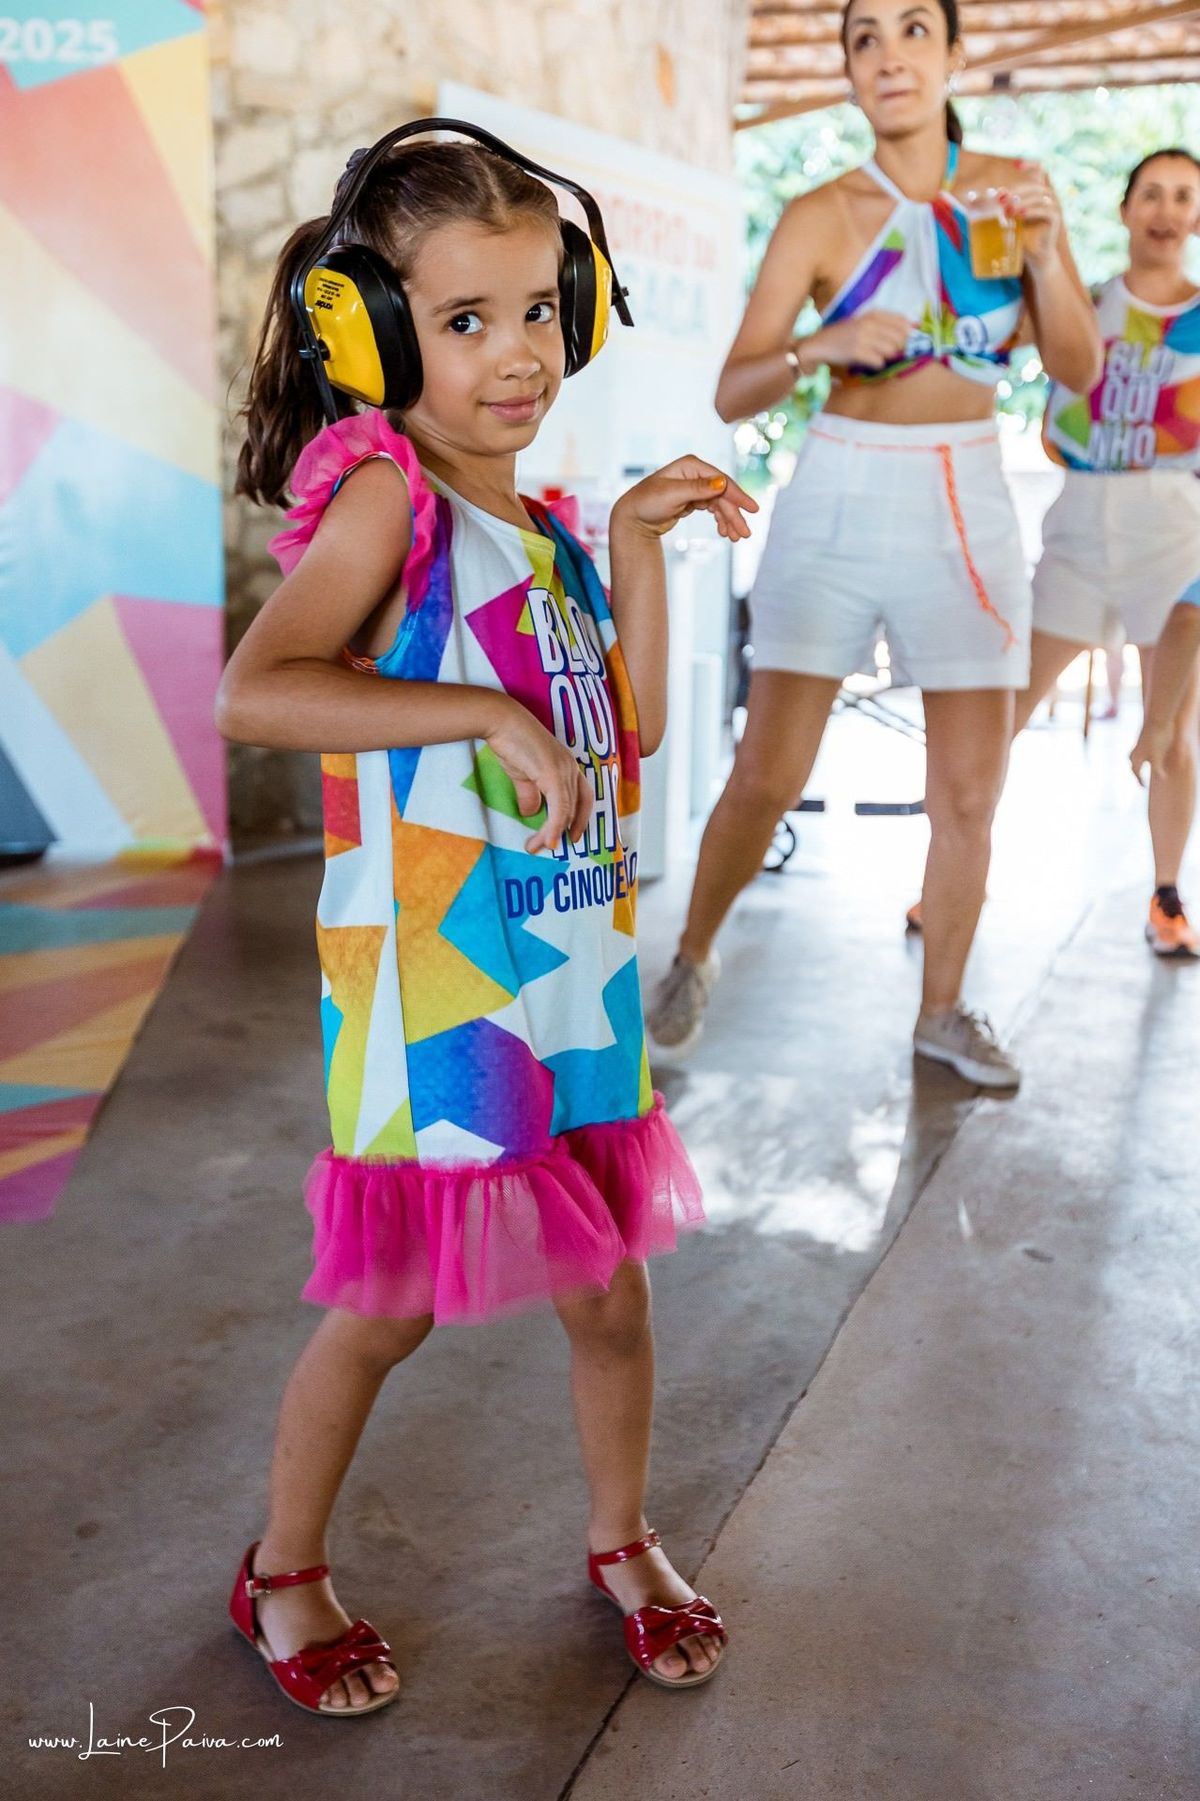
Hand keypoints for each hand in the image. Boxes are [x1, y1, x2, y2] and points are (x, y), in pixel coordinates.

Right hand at [484, 695, 593, 852]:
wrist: (501, 721)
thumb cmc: (511, 741)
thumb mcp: (522, 774)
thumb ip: (530, 793)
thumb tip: (531, 813)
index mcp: (568, 766)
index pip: (583, 798)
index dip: (580, 819)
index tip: (572, 837)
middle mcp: (571, 768)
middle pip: (575, 808)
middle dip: (561, 831)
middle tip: (545, 847)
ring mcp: (564, 769)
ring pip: (566, 810)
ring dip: (552, 833)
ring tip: (537, 847)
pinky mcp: (552, 772)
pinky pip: (559, 807)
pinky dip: (554, 827)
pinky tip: (547, 840)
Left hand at [611, 457, 758, 542]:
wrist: (632, 519)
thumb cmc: (646, 503)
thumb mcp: (672, 495)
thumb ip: (698, 489)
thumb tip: (722, 482)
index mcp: (691, 466)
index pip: (721, 480)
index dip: (738, 495)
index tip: (752, 509)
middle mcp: (695, 474)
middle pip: (722, 495)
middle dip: (734, 515)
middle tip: (745, 534)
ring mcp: (695, 487)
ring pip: (720, 504)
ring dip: (729, 520)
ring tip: (736, 538)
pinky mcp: (693, 500)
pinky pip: (713, 510)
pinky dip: (720, 521)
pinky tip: (724, 532)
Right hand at [810, 309, 912, 370]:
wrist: (819, 345)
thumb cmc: (843, 335)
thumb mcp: (863, 323)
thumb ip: (884, 324)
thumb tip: (913, 328)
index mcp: (872, 314)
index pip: (902, 321)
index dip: (907, 333)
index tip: (903, 341)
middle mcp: (869, 323)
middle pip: (899, 338)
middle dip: (899, 347)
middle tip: (890, 352)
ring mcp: (862, 337)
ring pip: (891, 350)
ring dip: (888, 357)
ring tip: (878, 356)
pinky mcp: (856, 352)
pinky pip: (879, 361)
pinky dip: (878, 364)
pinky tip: (871, 362)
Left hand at [1002, 163, 1062, 268]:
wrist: (1035, 255)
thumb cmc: (1020, 236)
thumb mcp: (1007, 220)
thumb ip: (996, 208)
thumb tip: (971, 200)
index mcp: (1036, 193)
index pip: (1037, 171)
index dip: (1029, 164)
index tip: (1016, 164)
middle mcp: (1046, 196)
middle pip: (1032, 186)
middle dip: (1015, 190)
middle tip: (1000, 197)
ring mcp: (1053, 205)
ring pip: (1037, 196)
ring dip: (1021, 201)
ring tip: (1007, 209)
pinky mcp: (1056, 217)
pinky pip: (1045, 210)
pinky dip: (1031, 211)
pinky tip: (1019, 214)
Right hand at [1130, 719, 1171, 786]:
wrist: (1159, 717)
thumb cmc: (1159, 737)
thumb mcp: (1159, 756)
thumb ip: (1158, 768)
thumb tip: (1162, 777)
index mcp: (1137, 758)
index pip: (1137, 773)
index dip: (1141, 781)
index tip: (1143, 787)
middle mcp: (1135, 751)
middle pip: (1133, 764)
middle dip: (1136, 772)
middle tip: (1139, 777)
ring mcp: (1139, 743)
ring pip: (1135, 755)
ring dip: (1137, 762)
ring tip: (1140, 764)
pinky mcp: (1144, 736)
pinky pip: (1141, 748)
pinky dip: (1143, 753)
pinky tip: (1148, 751)